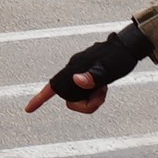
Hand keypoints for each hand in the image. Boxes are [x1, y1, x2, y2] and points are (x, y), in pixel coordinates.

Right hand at [25, 19, 153, 113]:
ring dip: (92, 99)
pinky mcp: (86, 74)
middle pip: (70, 99)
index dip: (39, 99)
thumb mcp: (109, 69)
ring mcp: (79, 73)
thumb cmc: (119, 58)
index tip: (28, 110)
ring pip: (78, 97)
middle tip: (102, 94)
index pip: (53, 87)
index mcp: (74, 69)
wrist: (129, 47)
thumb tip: (76, 80)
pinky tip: (104, 87)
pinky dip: (93, 94)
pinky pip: (84, 91)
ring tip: (105, 89)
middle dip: (85, 104)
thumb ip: (92, 76)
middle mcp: (73, 71)